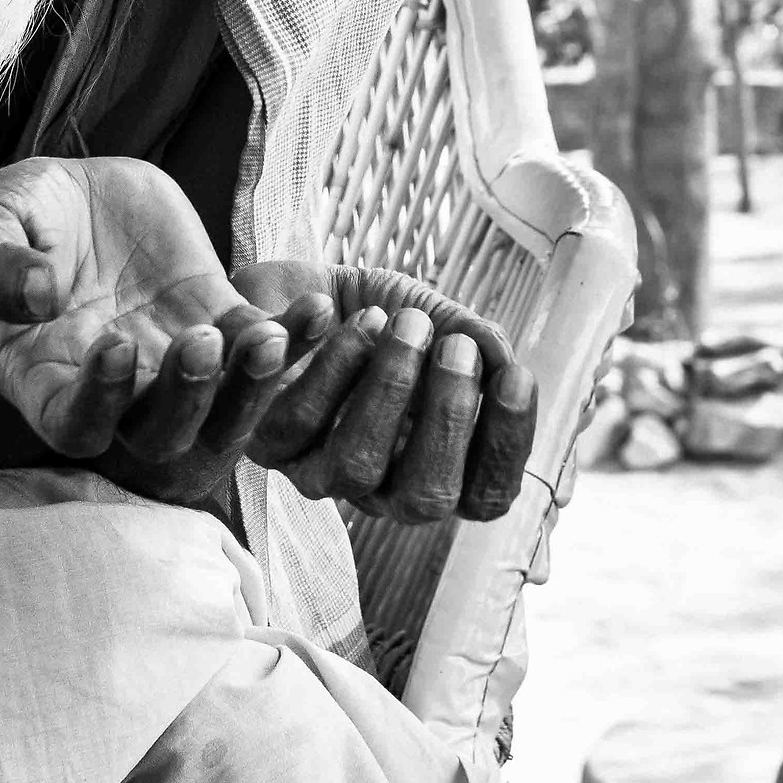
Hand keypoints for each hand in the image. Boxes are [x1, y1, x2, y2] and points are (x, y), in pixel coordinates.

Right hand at [0, 158, 331, 499]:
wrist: (74, 193)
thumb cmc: (15, 220)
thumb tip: (33, 297)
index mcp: (45, 379)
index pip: (74, 426)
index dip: (99, 403)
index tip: (112, 348)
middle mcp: (117, 391)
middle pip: (161, 435)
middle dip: (188, 398)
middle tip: (198, 341)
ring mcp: (174, 363)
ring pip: (225, 409)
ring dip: (253, 384)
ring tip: (269, 336)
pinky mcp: (220, 320)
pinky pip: (266, 346)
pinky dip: (298, 336)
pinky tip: (321, 307)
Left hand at [229, 263, 537, 524]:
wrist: (296, 284)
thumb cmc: (378, 314)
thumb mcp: (435, 317)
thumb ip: (473, 338)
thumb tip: (502, 357)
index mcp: (434, 467)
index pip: (484, 495)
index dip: (506, 446)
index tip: (516, 374)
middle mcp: (381, 487)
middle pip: (424, 497)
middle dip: (448, 420)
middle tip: (455, 347)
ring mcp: (320, 473)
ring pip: (356, 465)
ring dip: (388, 390)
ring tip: (404, 322)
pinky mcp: (266, 444)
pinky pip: (296, 423)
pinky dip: (330, 366)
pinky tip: (346, 315)